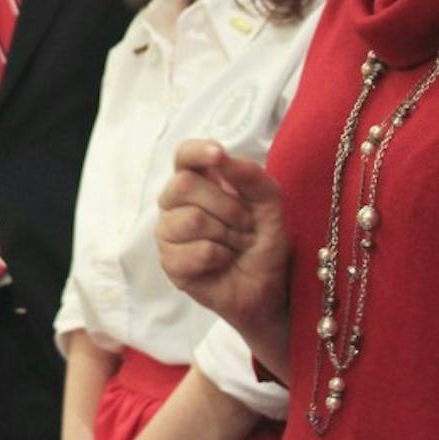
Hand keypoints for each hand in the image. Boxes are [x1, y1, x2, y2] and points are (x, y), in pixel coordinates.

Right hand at [156, 141, 290, 360]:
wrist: (269, 288)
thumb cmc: (264, 241)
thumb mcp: (269, 203)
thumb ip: (250, 175)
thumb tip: (222, 157)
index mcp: (199, 182)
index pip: (183, 155)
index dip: (196, 152)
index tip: (218, 156)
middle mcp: (175, 203)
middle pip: (183, 184)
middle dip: (226, 206)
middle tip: (245, 226)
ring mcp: (169, 233)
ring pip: (189, 219)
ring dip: (226, 235)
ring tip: (235, 246)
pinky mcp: (170, 263)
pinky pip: (193, 251)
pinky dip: (219, 257)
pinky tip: (223, 262)